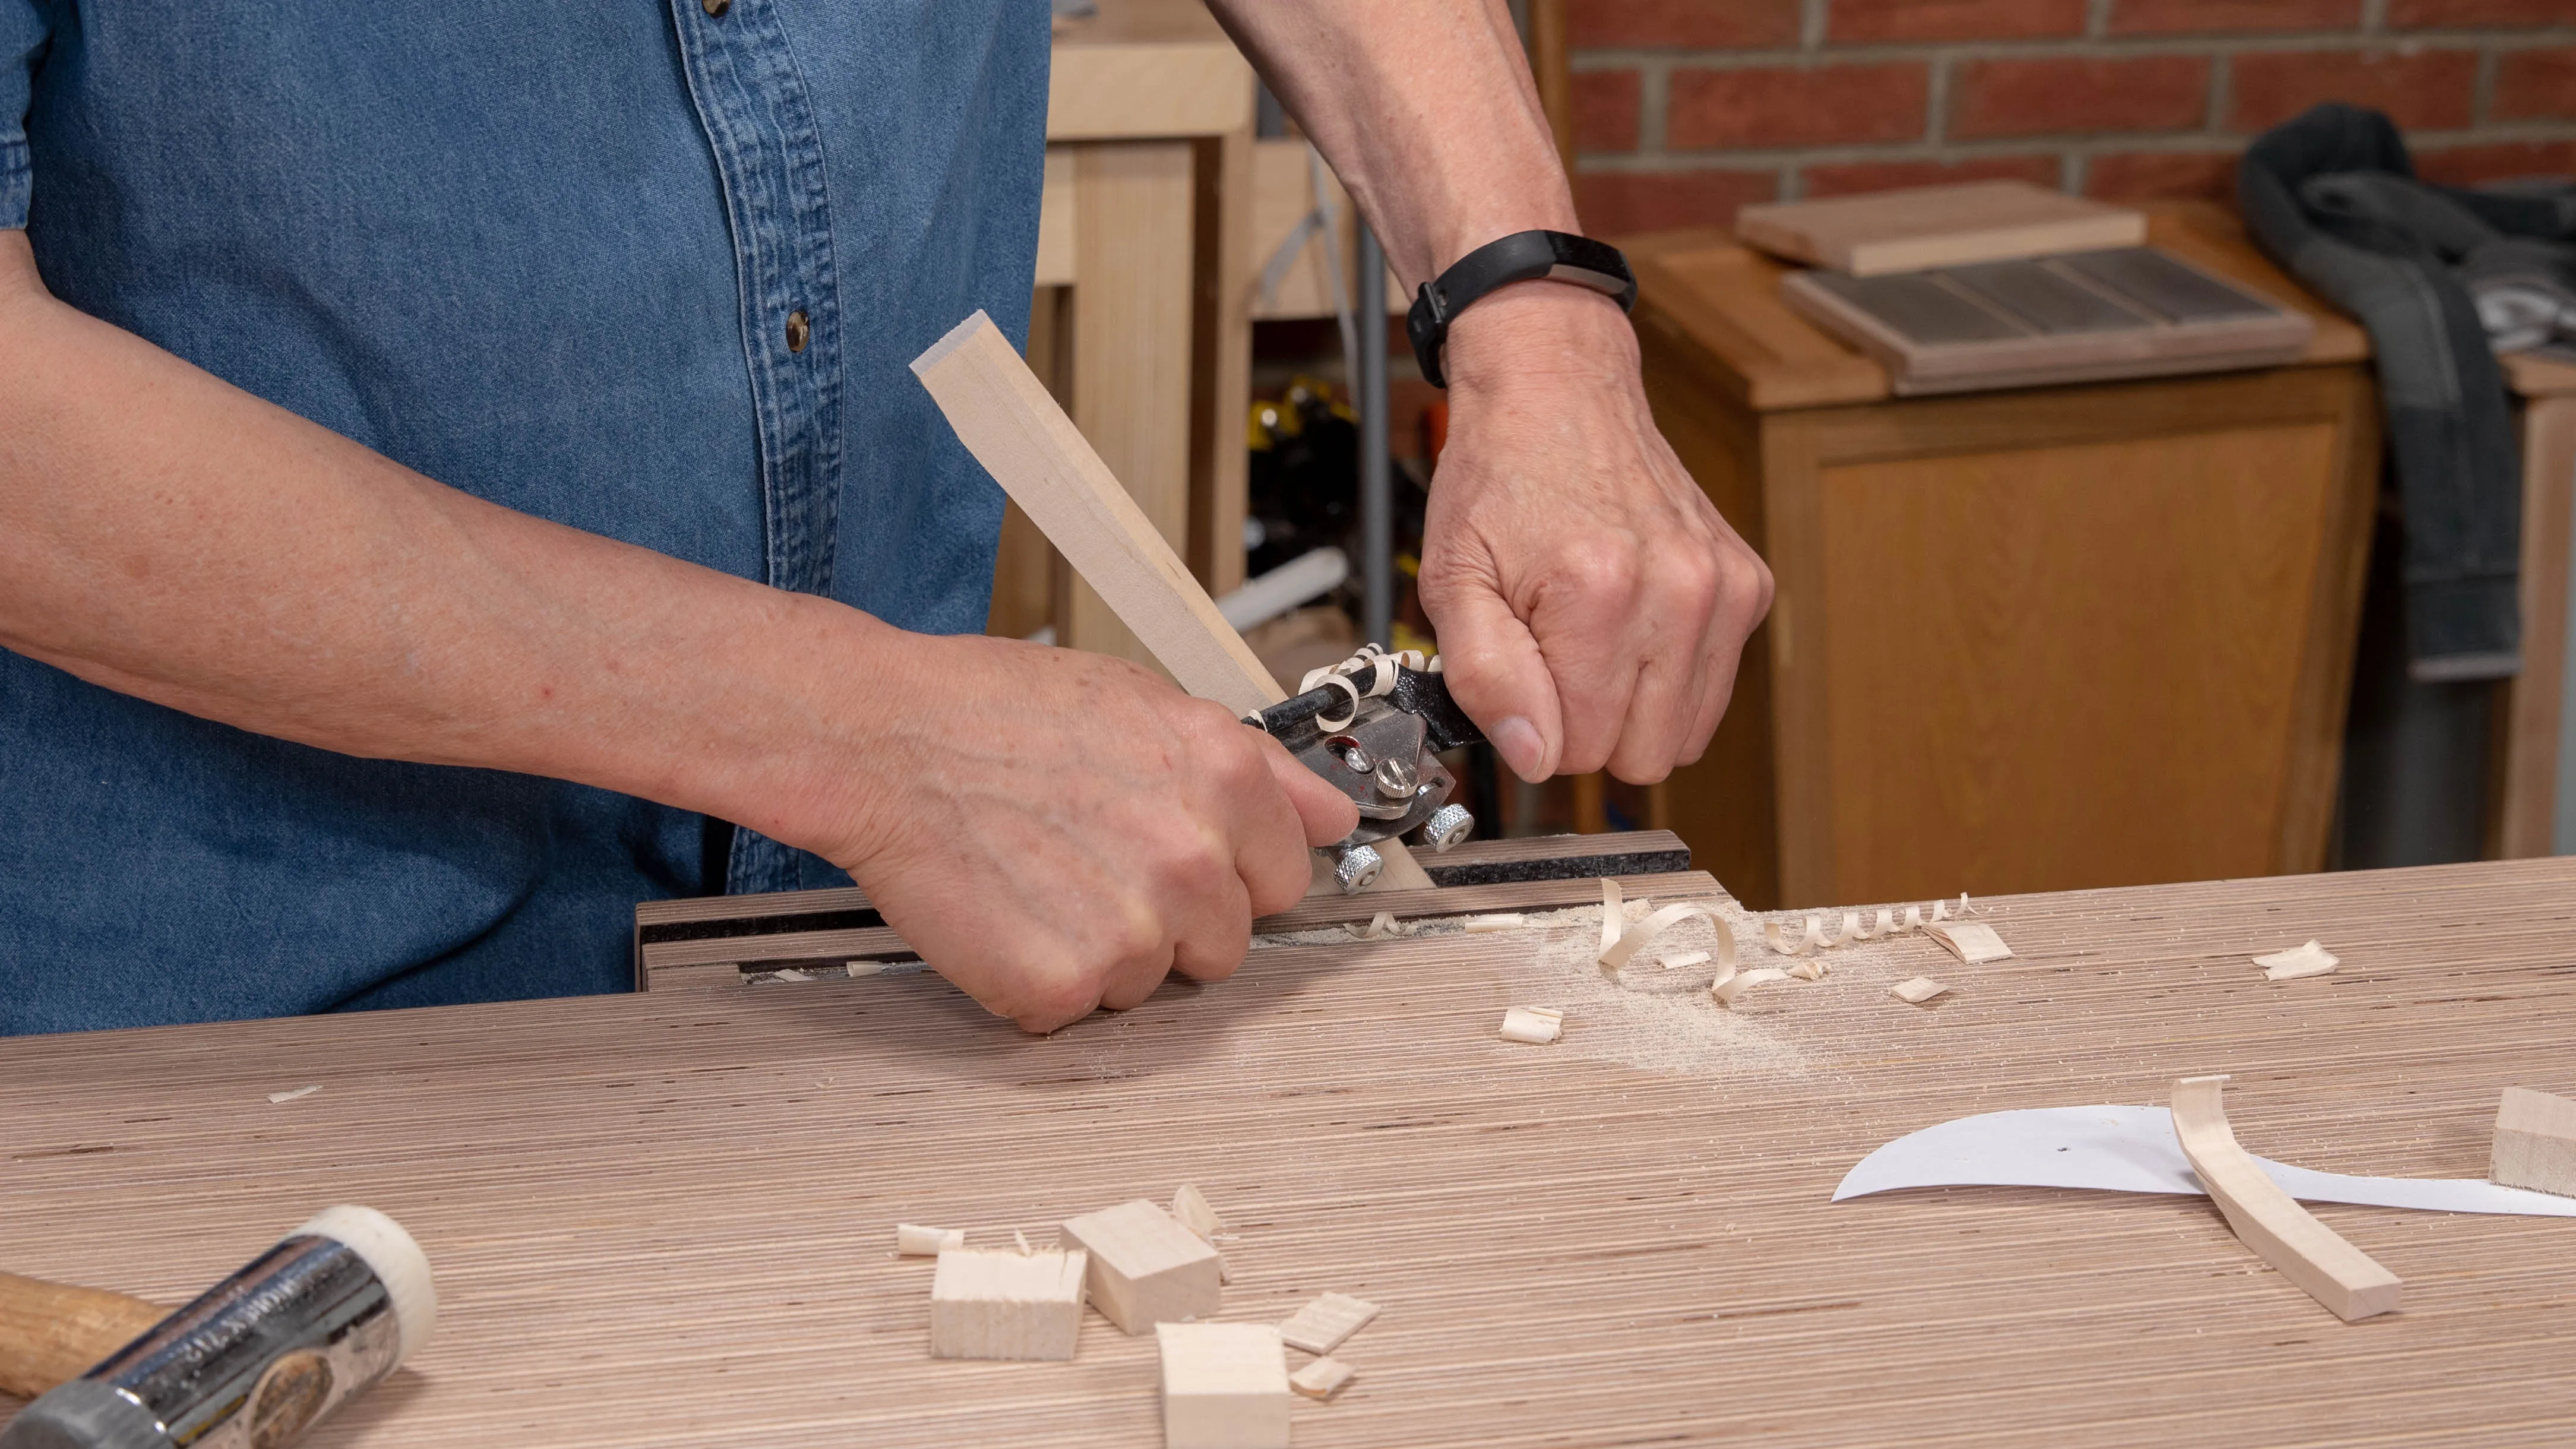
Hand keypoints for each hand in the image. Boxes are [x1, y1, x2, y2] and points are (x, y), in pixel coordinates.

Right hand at [806, 633, 1358, 1032]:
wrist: (883, 739)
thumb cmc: (996, 712)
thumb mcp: (1147, 702)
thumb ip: (1260, 767)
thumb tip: (1335, 813)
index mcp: (1226, 782)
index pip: (1288, 877)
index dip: (1229, 870)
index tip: (1179, 856)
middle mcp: (1193, 861)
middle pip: (1225, 943)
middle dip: (1171, 918)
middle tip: (1092, 864)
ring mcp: (1131, 932)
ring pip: (1150, 982)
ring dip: (1103, 950)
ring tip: (1041, 879)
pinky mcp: (1061, 987)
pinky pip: (1074, 1011)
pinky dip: (1037, 980)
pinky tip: (1007, 914)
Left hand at [1416, 284, 1772, 784]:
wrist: (1559, 389)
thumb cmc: (1501, 477)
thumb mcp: (1455, 580)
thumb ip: (1485, 678)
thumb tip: (1533, 756)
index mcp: (1597, 595)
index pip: (1577, 750)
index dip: (1538, 726)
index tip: (1524, 669)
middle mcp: (1678, 593)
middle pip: (1641, 755)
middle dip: (1589, 725)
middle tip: (1556, 657)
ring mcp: (1723, 589)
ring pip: (1685, 734)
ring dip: (1635, 705)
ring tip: (1595, 637)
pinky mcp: (1748, 585)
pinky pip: (1714, 688)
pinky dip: (1672, 671)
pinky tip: (1635, 617)